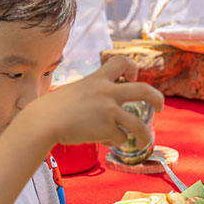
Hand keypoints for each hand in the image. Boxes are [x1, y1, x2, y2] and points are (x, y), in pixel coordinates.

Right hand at [26, 56, 161, 149]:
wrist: (42, 122)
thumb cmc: (51, 109)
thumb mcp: (75, 91)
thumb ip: (92, 94)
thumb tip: (104, 111)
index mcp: (98, 79)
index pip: (121, 61)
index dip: (132, 67)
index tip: (133, 76)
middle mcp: (108, 92)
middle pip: (144, 90)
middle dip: (157, 98)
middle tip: (160, 107)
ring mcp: (109, 111)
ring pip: (138, 124)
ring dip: (144, 135)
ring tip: (145, 140)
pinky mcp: (107, 128)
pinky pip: (120, 138)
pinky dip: (115, 142)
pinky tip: (105, 141)